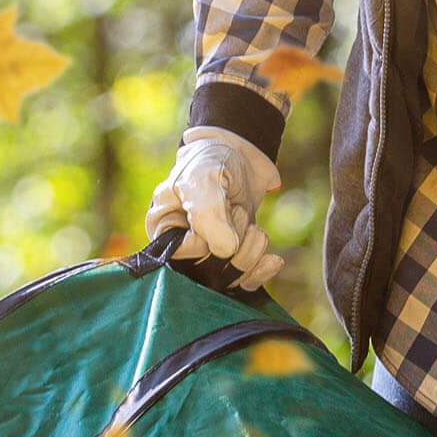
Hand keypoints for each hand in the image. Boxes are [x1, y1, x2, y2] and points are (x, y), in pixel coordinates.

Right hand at [144, 126, 284, 289]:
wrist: (239, 156)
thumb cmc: (211, 163)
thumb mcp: (203, 180)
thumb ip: (209, 214)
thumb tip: (226, 253)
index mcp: (162, 229)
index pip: (181, 255)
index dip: (205, 240)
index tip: (218, 210)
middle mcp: (183, 248)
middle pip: (208, 273)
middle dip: (233, 244)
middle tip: (237, 210)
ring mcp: (209, 256)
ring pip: (231, 277)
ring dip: (250, 250)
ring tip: (251, 221)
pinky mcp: (233, 258)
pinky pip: (246, 281)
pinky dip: (262, 270)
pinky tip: (273, 260)